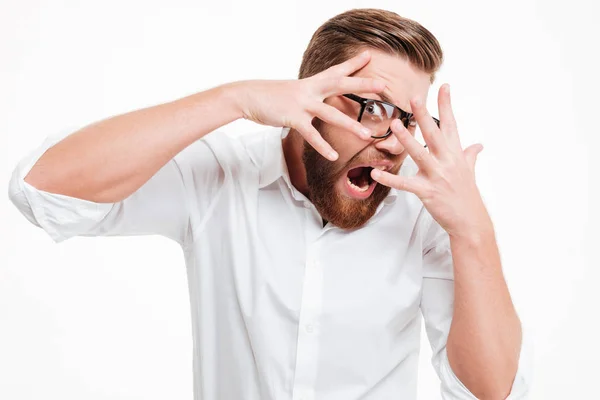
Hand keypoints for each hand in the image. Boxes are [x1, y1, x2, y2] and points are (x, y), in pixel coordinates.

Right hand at [236, 50, 385, 160]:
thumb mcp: (293, 90)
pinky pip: (311, 134)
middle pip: (340, 84)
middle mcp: (310, 89)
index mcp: (311, 82)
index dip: (353, 64)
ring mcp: (302, 103)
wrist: (247, 96)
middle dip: (362, 85)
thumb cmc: (270, 95)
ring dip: (350, 125)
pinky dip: (323, 146)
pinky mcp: (292, 117)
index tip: (369, 57)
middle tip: (382, 86)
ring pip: (331, 114)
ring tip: (366, 135)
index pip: (335, 70)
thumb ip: (309, 92)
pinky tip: (334, 156)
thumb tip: (318, 96)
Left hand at [370, 84, 491, 236]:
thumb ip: (470, 155)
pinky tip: (376, 172)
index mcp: (456, 153)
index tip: (443, 86)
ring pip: (419, 154)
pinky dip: (390, 178)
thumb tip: (478, 145)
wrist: (470, 220)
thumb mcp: (469, 171)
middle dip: (424, 115)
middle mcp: (447, 161)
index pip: (450, 124)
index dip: (446, 105)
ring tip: (394, 125)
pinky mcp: (427, 192)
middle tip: (414, 97)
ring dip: (406, 139)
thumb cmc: (467, 194)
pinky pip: (406, 184)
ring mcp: (437, 176)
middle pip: (434, 133)